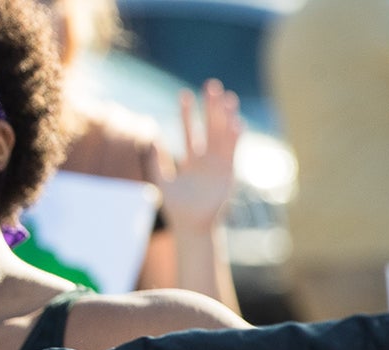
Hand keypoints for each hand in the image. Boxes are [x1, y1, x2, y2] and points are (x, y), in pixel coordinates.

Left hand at [158, 79, 243, 232]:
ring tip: (227, 98)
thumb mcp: (162, 182)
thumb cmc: (177, 207)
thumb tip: (151, 139)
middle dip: (211, 108)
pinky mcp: (228, 173)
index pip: (190, 131)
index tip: (184, 95)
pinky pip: (232, 152)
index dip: (188, 113)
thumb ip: (156, 161)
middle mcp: (207, 159)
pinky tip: (236, 122)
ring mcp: (219, 164)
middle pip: (210, 127)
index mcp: (191, 160)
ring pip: (223, 136)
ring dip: (226, 118)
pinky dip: (234, 138)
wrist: (192, 225)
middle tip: (211, 86)